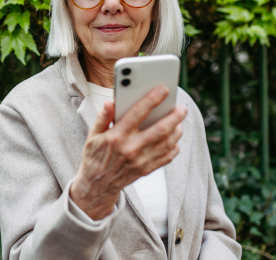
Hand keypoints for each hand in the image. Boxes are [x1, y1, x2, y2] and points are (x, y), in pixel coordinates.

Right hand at [70, 86, 186, 219]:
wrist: (97, 185)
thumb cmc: (95, 156)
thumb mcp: (93, 135)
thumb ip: (102, 117)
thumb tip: (110, 102)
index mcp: (116, 136)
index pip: (137, 113)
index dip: (152, 99)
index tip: (164, 90)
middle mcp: (130, 148)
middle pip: (159, 129)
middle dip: (174, 116)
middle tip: (182, 107)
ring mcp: (140, 161)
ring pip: (167, 143)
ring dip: (177, 130)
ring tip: (179, 120)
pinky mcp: (146, 170)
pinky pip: (167, 157)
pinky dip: (174, 146)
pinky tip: (174, 137)